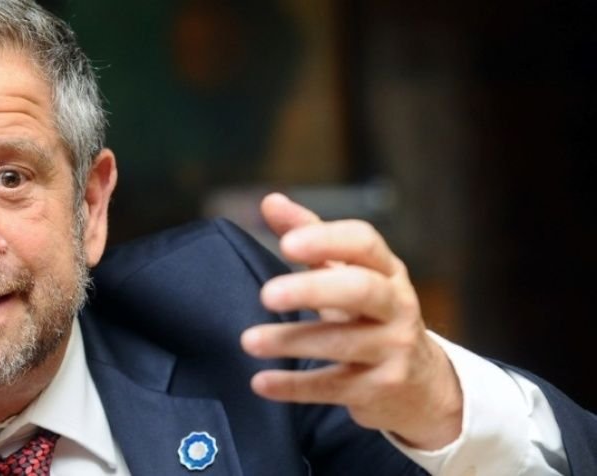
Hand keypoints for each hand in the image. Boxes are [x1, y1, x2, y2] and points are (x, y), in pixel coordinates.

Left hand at [241, 193, 462, 449]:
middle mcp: (396, 307)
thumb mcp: (348, 272)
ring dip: (291, 341)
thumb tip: (270, 200)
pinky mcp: (379, 389)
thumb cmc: (371, 315)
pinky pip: (333, 387)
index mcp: (387, 270)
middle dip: (313, 290)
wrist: (419, 384)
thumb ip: (310, 234)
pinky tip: (261, 382)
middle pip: (360, 290)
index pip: (364, 243)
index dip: (326, 240)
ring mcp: (392, 350)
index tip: (287, 244)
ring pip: (342, 343)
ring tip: (249, 340)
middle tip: (267, 294)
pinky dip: (294, 387)